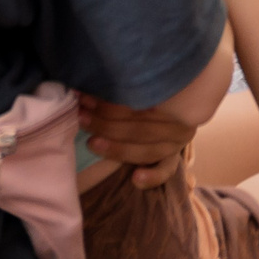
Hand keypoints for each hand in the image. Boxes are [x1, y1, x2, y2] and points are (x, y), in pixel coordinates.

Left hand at [77, 95, 194, 188]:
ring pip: (147, 150)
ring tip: (92, 143)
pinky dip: (152, 177)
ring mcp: (175, 145)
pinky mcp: (172, 161)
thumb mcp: (144, 89)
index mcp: (171, 100)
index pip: (138, 105)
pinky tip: (135, 178)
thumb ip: (127, 88)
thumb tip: (93, 80)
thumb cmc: (150, 96)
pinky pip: (165, 171)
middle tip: (81, 116)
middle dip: (106, 123)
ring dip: (117, 148)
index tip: (83, 97)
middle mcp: (177, 124)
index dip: (109, 103)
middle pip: (140, 128)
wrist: (174, 112)